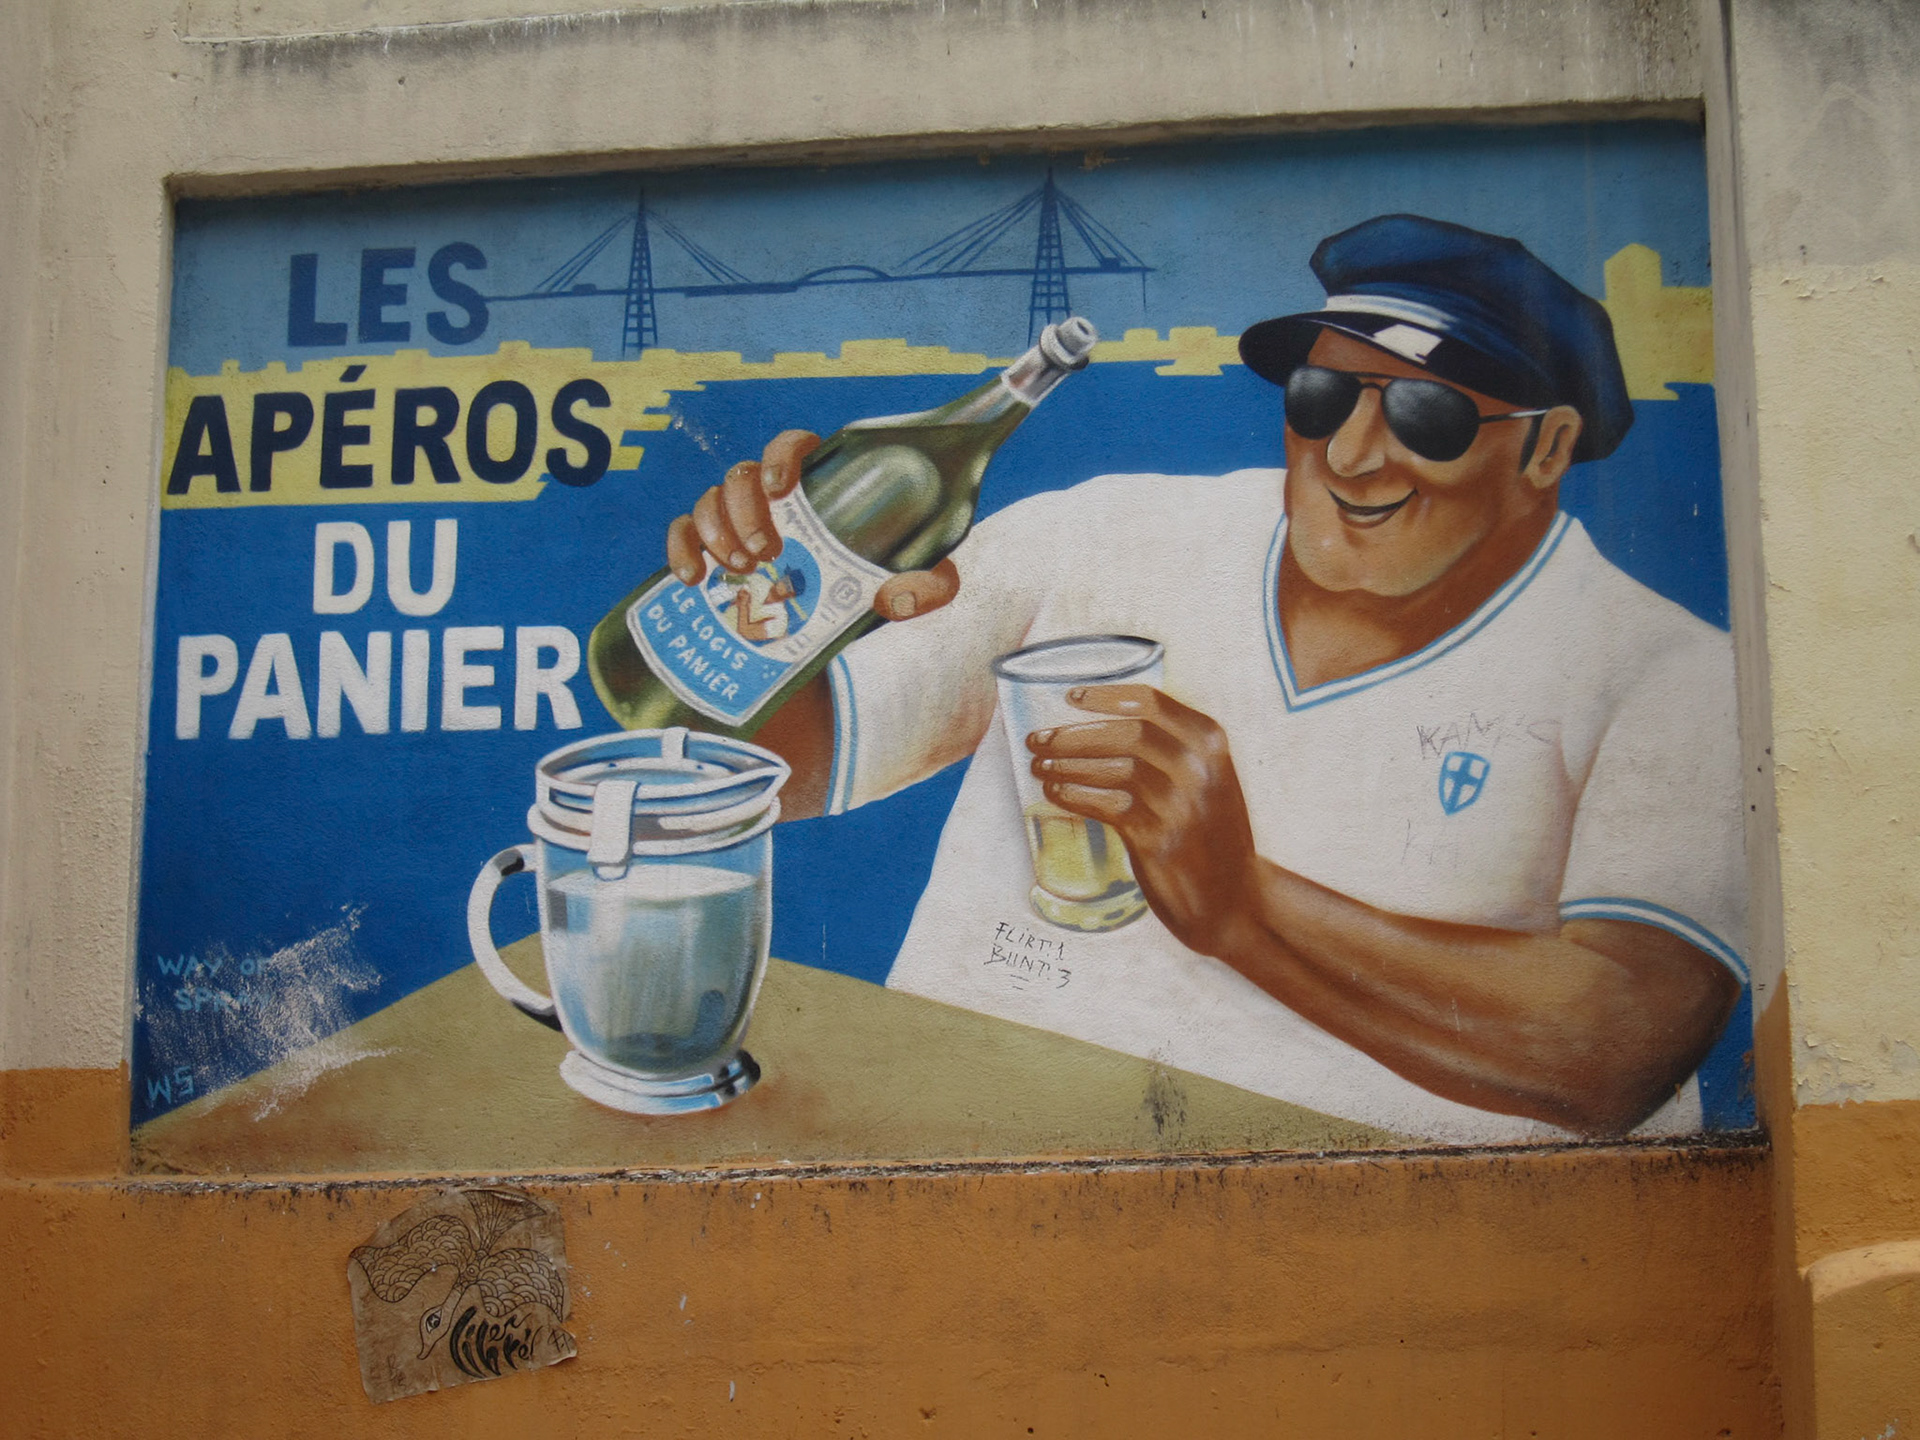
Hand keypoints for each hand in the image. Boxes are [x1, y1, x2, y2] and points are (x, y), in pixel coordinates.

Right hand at [665, 429, 960, 620]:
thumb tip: (898, 597)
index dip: (780, 455)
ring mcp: (736, 522)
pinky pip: (680, 532)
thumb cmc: (867, 592)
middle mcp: (771, 499)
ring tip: (741, 569)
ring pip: (708, 500)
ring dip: (716, 529)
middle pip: (741, 475)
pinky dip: (680, 548)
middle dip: (745, 510)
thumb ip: (928, 587)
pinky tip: (692, 578)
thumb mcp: (910, 587)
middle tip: (765, 552)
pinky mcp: (710, 550)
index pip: (791, 446)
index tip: (780, 487)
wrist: (821, 637)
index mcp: (816, 487)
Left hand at [1027, 684, 1256, 955]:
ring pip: (1113, 769)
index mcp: (1211, 743)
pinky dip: (1075, 796)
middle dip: (1073, 735)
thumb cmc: (1211, 835)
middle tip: (1036, 739)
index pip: (1151, 703)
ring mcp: (1180, 805)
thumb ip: (1172, 749)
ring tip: (1039, 766)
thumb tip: (1099, 726)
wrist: (1235, 899)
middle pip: (1126, 734)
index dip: (1105, 697)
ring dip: (1067, 764)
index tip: (1069, 698)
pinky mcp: (1159, 840)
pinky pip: (1106, 806)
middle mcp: (1199, 769)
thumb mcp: (1209, 779)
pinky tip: (1056, 792)